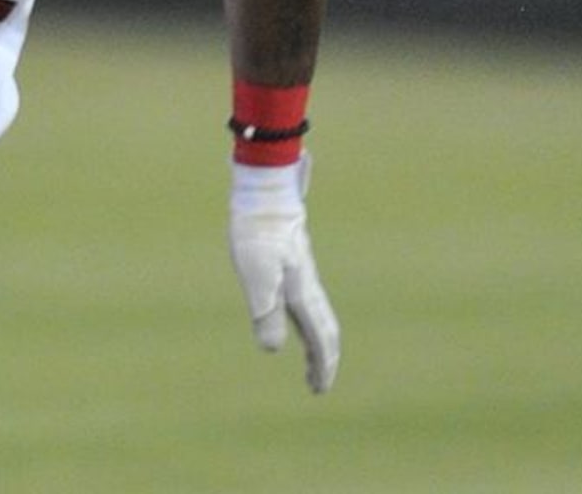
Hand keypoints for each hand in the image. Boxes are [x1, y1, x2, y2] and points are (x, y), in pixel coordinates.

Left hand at [228, 156, 339, 392]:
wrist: (265, 192)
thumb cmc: (257, 232)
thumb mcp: (256, 274)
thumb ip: (266, 311)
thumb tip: (273, 349)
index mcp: (303, 295)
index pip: (320, 339)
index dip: (321, 366)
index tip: (318, 389)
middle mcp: (308, 287)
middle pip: (325, 330)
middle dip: (324, 359)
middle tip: (317, 385)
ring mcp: (303, 275)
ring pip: (318, 316)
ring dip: (317, 342)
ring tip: (308, 360)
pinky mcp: (293, 263)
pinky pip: (308, 302)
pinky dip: (308, 321)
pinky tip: (294, 319)